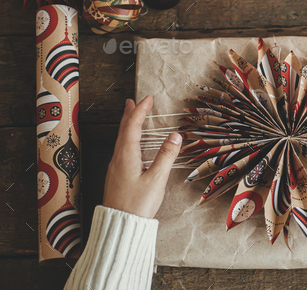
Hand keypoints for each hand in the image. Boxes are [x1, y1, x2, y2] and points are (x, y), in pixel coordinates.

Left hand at [103, 96, 181, 218]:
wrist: (120, 225)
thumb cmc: (138, 204)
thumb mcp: (156, 179)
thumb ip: (166, 156)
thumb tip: (175, 136)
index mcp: (126, 155)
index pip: (133, 126)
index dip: (140, 111)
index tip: (147, 98)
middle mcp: (117, 158)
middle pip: (123, 131)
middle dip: (129, 114)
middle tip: (133, 101)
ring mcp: (115, 168)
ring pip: (120, 140)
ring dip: (127, 126)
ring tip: (130, 117)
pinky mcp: (116, 176)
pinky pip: (120, 150)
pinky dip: (126, 139)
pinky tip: (130, 144)